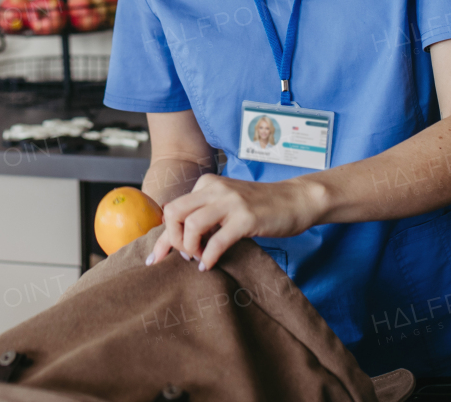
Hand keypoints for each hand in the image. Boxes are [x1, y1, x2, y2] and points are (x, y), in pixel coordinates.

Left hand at [146, 174, 323, 270]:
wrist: (295, 199)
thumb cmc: (260, 206)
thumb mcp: (227, 203)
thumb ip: (205, 213)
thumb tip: (179, 240)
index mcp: (207, 184)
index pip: (173, 209)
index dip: (162, 237)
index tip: (154, 258)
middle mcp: (215, 189)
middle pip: (174, 213)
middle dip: (172, 240)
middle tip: (184, 257)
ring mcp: (231, 202)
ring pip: (191, 225)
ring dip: (189, 248)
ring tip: (197, 260)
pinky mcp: (246, 218)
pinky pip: (217, 241)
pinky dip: (208, 257)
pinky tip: (209, 266)